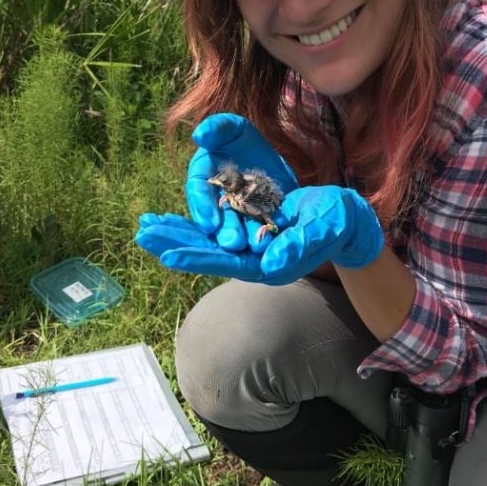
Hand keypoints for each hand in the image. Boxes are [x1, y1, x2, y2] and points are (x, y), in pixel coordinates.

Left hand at [135, 186, 383, 285]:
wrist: (343, 220)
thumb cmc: (337, 222)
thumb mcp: (323, 228)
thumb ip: (299, 245)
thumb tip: (271, 265)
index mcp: (270, 265)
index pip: (228, 262)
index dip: (199, 256)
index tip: (168, 252)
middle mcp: (254, 261)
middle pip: (209, 254)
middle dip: (176, 243)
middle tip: (143, 233)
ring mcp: (250, 249)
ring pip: (207, 242)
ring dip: (178, 234)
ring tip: (147, 226)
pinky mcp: (249, 235)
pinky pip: (215, 231)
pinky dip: (193, 225)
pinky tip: (173, 220)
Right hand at [185, 114, 298, 248]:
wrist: (271, 156)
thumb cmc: (243, 140)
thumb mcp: (233, 129)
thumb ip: (217, 128)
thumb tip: (199, 135)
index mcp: (203, 179)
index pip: (199, 194)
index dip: (203, 208)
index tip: (210, 223)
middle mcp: (216, 202)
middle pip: (219, 219)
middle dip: (226, 231)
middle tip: (233, 243)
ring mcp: (238, 215)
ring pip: (240, 228)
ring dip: (246, 239)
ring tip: (254, 247)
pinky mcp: (258, 222)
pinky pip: (260, 230)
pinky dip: (264, 237)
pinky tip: (273, 244)